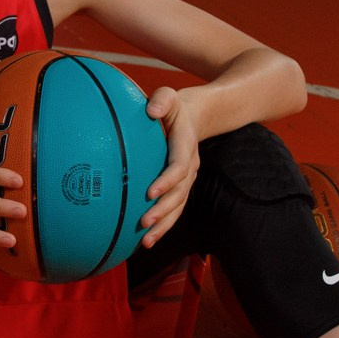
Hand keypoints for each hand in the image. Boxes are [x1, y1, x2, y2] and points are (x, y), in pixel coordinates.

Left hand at [139, 85, 198, 245]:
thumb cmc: (173, 107)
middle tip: (145, 222)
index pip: (179, 167)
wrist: (194, 118)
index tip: (150, 192)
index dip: (167, 180)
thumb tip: (150, 110)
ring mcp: (187, 180)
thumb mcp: (170, 96)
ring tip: (146, 242)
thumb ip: (162, 100)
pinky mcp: (181, 188)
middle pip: (180, 194)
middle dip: (164, 210)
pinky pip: (174, 210)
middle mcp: (190, 167)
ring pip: (178, 207)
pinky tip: (145, 240)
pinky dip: (163, 226)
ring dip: (164, 226)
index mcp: (186, 147)